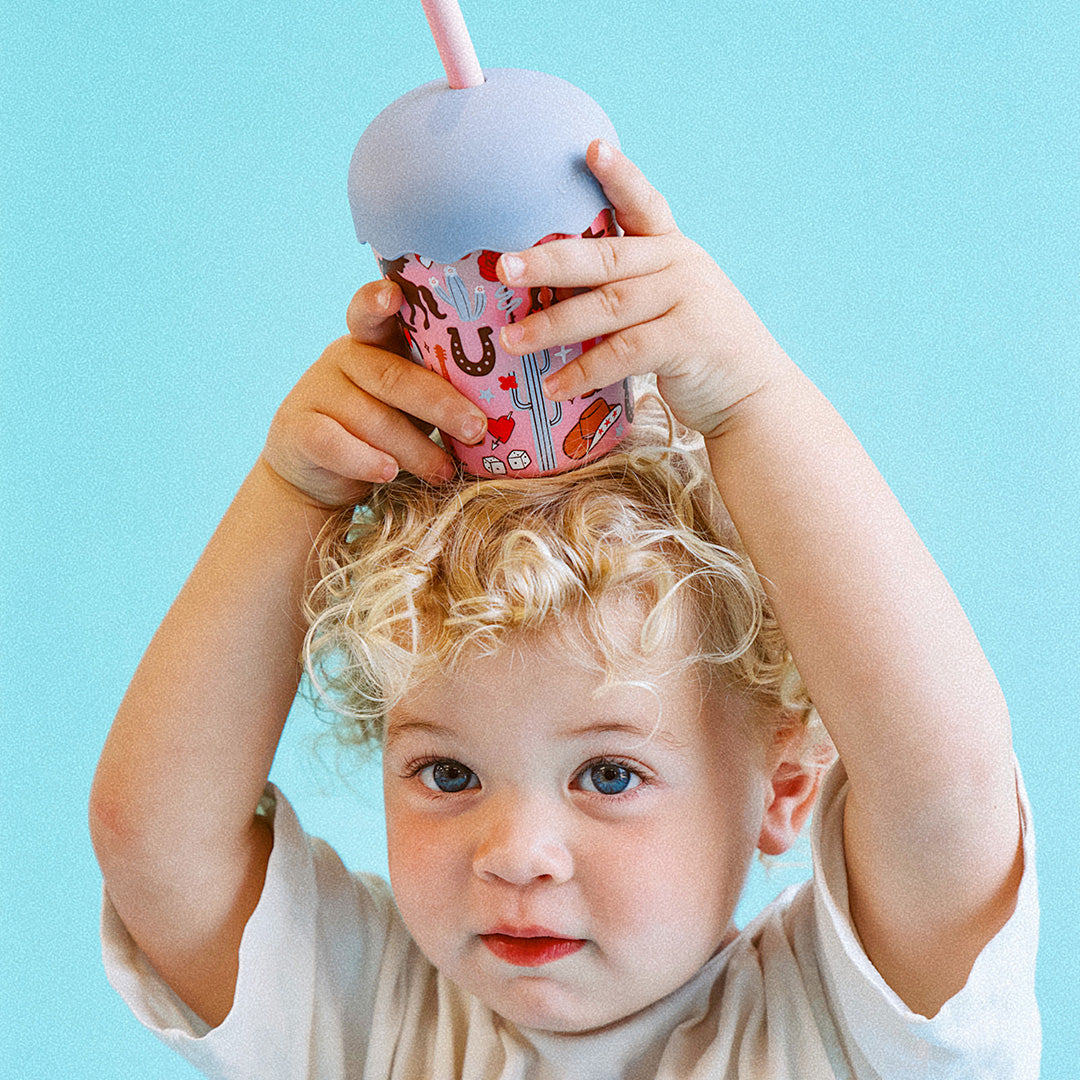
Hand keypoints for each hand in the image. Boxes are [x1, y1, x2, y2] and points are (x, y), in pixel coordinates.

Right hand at [260, 281, 487, 505]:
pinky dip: (364, 460)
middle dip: (439, 404)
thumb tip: (506, 408)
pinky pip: (333, 442)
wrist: (317, 474)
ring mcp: (317, 392)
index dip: (379, 300)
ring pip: (370, 416)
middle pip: (392, 376)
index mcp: (374, 343)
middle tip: (476, 428)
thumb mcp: (408, 404)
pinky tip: (389, 473)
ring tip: (445, 471)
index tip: (394, 293)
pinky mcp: (298, 430)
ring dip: (415, 447)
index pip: (373, 312)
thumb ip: (439, 391)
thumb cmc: (381, 429)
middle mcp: (343, 358)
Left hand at [495, 140, 791, 438]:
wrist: (749, 392)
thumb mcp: (664, 302)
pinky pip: (624, 353)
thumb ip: (623, 286)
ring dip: (553, 326)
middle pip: (604, 257)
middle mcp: (679, 264)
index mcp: (670, 248)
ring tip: (511, 340)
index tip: (590, 148)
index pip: (643, 202)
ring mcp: (686, 299)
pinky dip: (584, 372)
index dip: (618, 175)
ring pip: (608, 307)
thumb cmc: (691, 347)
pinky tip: (553, 386)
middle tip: (504, 267)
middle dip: (549, 261)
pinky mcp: (688, 340)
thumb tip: (547, 285)